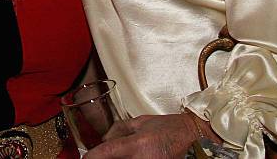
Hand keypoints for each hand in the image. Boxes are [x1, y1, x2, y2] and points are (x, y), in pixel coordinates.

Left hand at [83, 113, 219, 158]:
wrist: (191, 136)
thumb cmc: (168, 127)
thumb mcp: (140, 122)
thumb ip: (120, 130)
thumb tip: (104, 139)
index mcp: (137, 144)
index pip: (107, 152)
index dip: (92, 156)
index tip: (84, 158)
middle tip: (99, 157)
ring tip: (117, 155)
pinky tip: (126, 158)